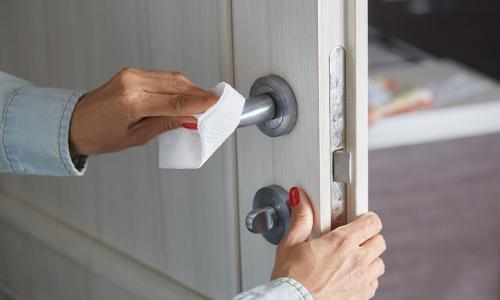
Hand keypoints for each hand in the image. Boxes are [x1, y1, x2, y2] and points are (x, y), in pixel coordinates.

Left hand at [69, 68, 217, 154]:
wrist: (75, 123)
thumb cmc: (99, 135)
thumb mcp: (136, 138)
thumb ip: (165, 124)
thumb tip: (190, 119)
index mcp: (131, 101)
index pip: (174, 101)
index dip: (198, 102)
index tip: (215, 104)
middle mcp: (132, 82)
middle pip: (176, 85)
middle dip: (198, 93)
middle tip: (214, 103)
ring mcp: (131, 74)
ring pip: (171, 78)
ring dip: (190, 88)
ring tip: (203, 101)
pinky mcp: (131, 72)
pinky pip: (162, 77)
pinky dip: (177, 85)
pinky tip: (186, 94)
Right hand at [272, 188, 385, 299]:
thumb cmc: (290, 277)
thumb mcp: (291, 243)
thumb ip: (301, 218)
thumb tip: (300, 199)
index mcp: (341, 243)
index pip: (372, 222)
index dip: (367, 218)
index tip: (359, 220)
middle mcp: (356, 260)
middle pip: (379, 241)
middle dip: (368, 237)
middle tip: (352, 239)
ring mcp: (361, 280)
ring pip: (379, 263)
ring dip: (369, 258)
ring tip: (350, 259)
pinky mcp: (361, 296)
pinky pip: (374, 282)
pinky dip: (366, 277)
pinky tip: (349, 275)